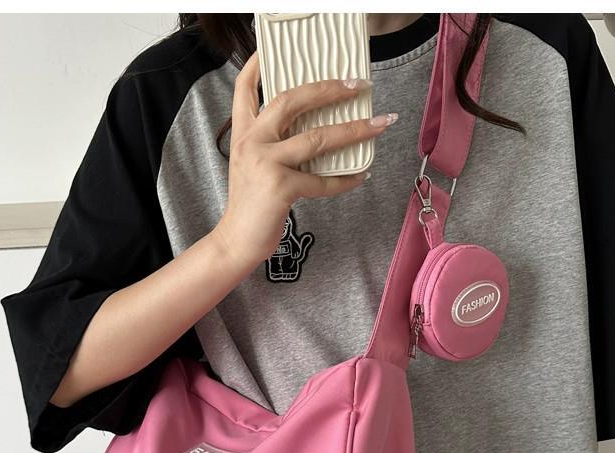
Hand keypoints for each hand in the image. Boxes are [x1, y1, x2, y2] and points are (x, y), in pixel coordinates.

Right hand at [217, 55, 396, 274]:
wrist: (235, 242)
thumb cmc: (250, 205)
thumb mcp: (252, 164)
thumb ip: (273, 143)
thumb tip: (314, 130)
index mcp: (245, 132)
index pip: (245, 88)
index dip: (257, 65)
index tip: (273, 49)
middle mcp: (254, 141)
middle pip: (292, 100)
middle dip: (328, 89)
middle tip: (357, 84)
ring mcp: (267, 163)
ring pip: (317, 138)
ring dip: (353, 129)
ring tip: (378, 123)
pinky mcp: (281, 188)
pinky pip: (322, 181)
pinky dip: (345, 180)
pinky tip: (361, 175)